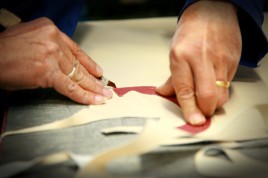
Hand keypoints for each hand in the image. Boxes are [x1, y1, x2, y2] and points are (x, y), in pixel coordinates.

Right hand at [0, 17, 111, 103]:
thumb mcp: (29, 38)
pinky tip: (93, 99)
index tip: (98, 72)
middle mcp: (53, 40)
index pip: (76, 50)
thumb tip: (60, 61)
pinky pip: (70, 86)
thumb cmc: (4, 50)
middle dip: (94, 79)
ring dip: (93, 88)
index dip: (89, 63)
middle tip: (105, 87)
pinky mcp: (47, 72)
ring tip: (103, 95)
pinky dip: (83, 95)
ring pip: (78, 75)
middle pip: (79, 64)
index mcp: (50, 30)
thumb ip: (47, 46)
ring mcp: (52, 56)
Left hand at [156, 1, 241, 124]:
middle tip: (201, 113)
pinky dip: (221, 90)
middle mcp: (201, 58)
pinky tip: (214, 83)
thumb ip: (172, 78)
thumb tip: (165, 94)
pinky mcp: (234, 60)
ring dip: (214, 103)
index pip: (185, 90)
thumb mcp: (175, 53)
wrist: (212, 12)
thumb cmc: (191, 32)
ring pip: (222, 94)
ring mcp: (220, 59)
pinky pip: (229, 84)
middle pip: (208, 96)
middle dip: (205, 111)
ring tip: (207, 98)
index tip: (193, 121)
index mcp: (181, 56)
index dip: (189, 109)